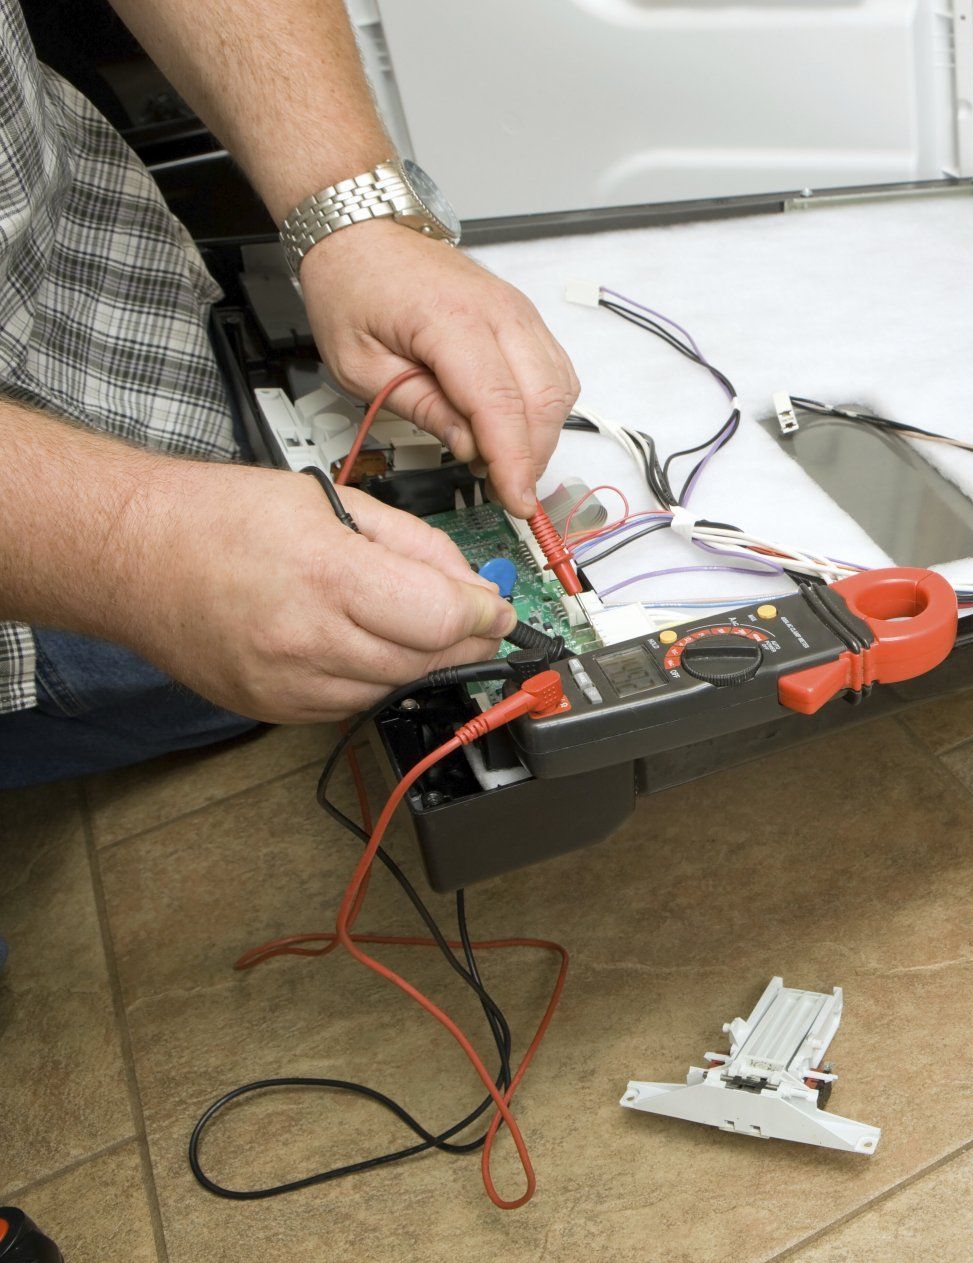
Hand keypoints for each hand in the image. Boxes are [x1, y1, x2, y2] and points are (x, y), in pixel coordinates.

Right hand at [126, 462, 517, 721]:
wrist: (131, 554)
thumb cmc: (220, 517)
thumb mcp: (335, 503)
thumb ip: (416, 547)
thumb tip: (474, 587)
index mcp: (329, 575)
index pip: (445, 618)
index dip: (488, 615)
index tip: (501, 609)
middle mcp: (308, 639)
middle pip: (427, 660)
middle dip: (465, 642)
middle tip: (478, 622)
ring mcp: (287, 684)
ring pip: (395, 688)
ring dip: (422, 662)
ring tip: (413, 625)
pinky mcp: (272, 709)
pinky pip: (352, 705)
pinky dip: (374, 679)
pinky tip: (362, 645)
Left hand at [298, 220, 579, 517]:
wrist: (364, 233)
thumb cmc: (353, 287)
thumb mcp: (358, 362)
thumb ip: (418, 405)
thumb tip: (468, 445)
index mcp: (451, 320)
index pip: (501, 404)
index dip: (513, 460)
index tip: (514, 500)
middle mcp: (499, 311)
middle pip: (543, 399)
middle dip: (531, 456)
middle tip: (504, 489)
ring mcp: (518, 311)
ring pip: (560, 388)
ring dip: (541, 434)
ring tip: (504, 459)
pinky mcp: (524, 317)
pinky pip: (556, 371)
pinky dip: (546, 408)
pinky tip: (516, 427)